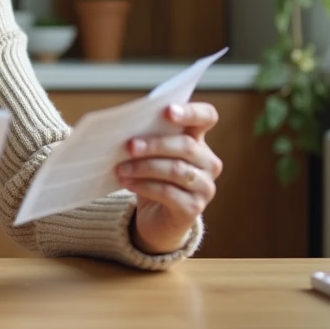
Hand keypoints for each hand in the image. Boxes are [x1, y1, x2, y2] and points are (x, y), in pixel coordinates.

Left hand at [115, 102, 223, 254]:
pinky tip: (127, 183)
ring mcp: (205, 186)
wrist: (156, 217)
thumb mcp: (151, 154)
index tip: (168, 111)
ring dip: (144, 167)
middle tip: (129, 146)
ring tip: (120, 168)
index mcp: (198, 139)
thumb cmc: (152, 177)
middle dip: (154, 145)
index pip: (207, 117)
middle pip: (186, 146)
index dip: (191, 112)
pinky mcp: (194, 208)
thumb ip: (147, 136)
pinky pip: (168, 193)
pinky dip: (144, 186)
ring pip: (176, 170)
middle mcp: (208, 162)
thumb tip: (123, 125)